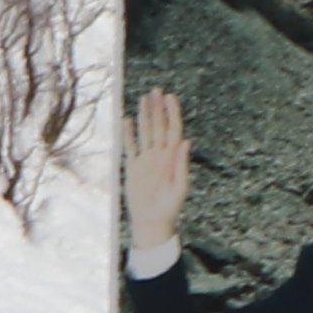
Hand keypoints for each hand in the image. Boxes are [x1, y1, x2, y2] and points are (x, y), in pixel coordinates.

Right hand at [127, 88, 190, 258]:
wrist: (152, 221)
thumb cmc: (170, 207)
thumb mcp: (180, 186)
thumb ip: (182, 164)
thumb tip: (185, 141)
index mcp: (173, 156)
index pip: (173, 129)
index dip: (172, 113)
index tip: (170, 97)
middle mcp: (160, 154)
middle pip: (159, 126)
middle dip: (158, 108)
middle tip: (156, 90)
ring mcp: (146, 159)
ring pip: (145, 132)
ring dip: (144, 116)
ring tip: (144, 98)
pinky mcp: (133, 167)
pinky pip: (130, 147)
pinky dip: (128, 134)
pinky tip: (127, 120)